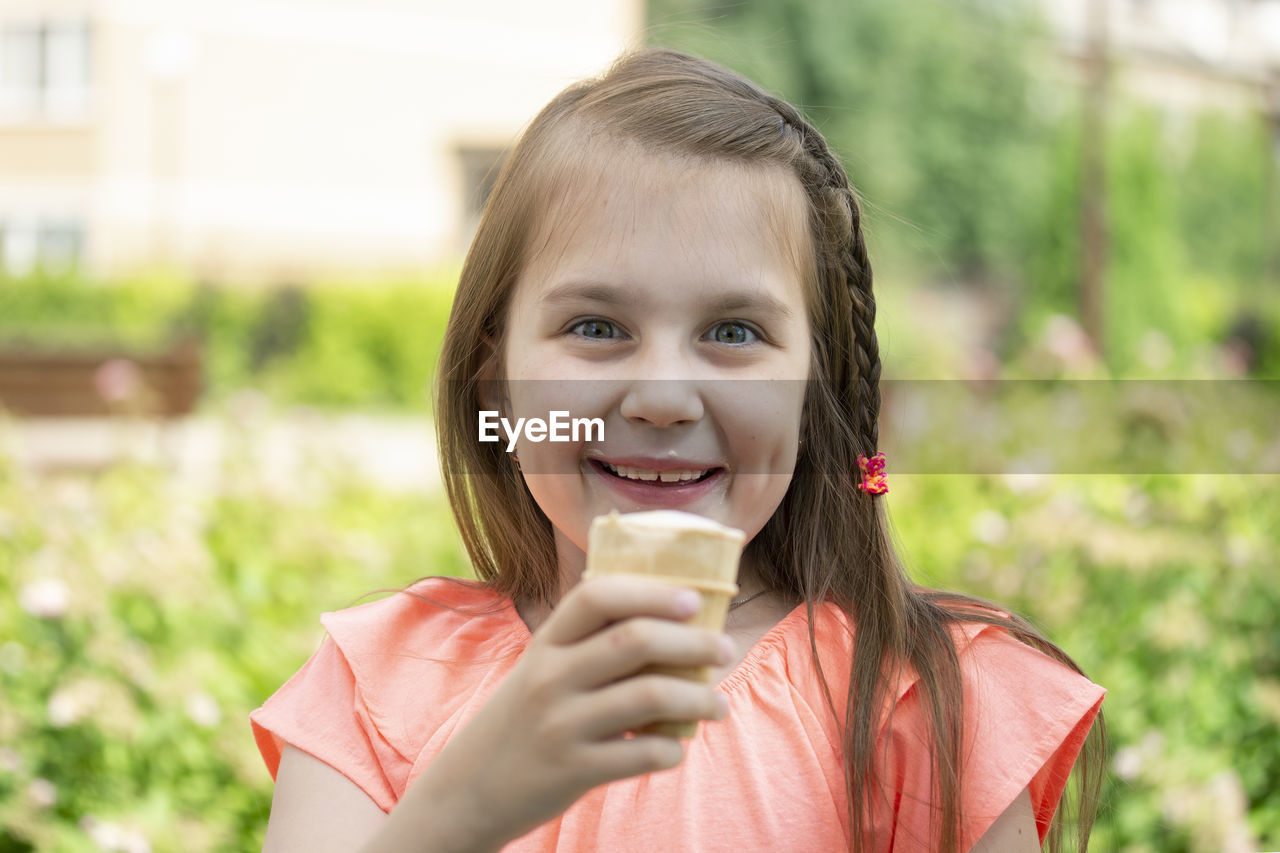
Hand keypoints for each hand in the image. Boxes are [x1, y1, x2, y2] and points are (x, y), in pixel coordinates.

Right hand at [411, 575, 730, 848]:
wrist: (468, 788)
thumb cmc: (523, 718)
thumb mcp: (541, 669)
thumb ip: (588, 643)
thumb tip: (671, 622)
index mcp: (546, 643)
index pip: (598, 595)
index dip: (651, 591)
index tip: (693, 599)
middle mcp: (550, 676)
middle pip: (634, 640)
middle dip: (693, 643)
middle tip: (723, 649)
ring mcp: (560, 724)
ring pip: (650, 697)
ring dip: (699, 698)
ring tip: (719, 705)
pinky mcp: (572, 770)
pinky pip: (642, 754)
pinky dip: (671, 749)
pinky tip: (676, 747)